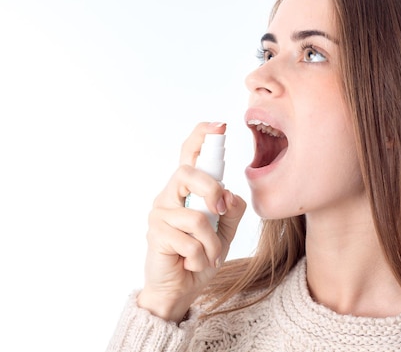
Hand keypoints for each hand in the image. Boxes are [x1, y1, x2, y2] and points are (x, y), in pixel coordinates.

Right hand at [137, 122, 245, 322]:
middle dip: (211, 191)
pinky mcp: (155, 234)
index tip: (220, 126)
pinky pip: (190, 242)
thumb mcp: (226, 230)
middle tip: (220, 212)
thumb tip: (229, 194)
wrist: (181, 288)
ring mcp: (160, 213)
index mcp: (188, 189)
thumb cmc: (201, 255)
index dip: (202, 136)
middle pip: (189, 174)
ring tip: (208, 256)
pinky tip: (192, 263)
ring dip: (212, 244)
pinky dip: (201, 257)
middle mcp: (170, 195)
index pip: (190, 154)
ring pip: (197, 217)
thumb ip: (232, 210)